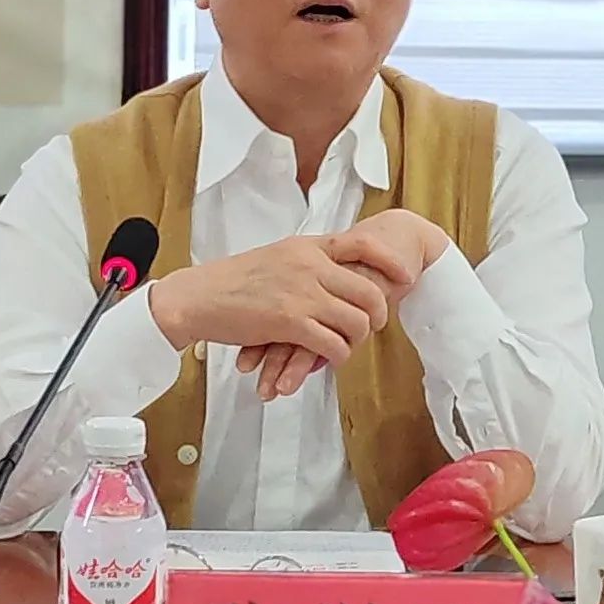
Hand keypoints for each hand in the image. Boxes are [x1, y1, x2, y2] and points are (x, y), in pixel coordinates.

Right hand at [237, 210, 449, 398]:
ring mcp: (301, 294)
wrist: (198, 297)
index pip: (363, 244)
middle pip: (369, 291)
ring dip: (356, 339)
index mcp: (307, 246)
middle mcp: (309, 265)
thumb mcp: (276, 257)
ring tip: (344, 345)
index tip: (406, 277)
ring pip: (356, 322)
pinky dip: (337, 357)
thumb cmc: (233, 281)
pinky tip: (328, 358)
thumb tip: (334, 272)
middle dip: (377, 314)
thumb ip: (307, 262)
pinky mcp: (290, 323)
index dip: (391, 261)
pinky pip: (333, 345)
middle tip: (372, 327)